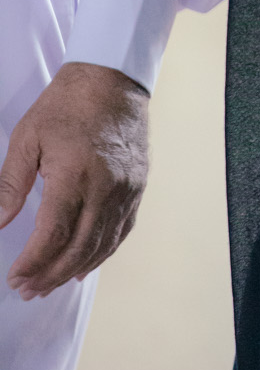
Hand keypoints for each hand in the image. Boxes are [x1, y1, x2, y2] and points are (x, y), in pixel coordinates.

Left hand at [0, 63, 149, 298]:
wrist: (113, 79)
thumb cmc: (65, 105)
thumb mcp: (27, 138)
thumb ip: (11, 184)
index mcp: (74, 173)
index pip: (52, 234)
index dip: (32, 262)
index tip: (14, 278)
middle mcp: (105, 187)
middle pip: (77, 248)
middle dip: (49, 275)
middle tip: (27, 290)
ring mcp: (126, 189)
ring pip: (101, 245)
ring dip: (73, 270)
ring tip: (49, 284)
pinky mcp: (137, 187)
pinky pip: (120, 231)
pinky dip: (101, 254)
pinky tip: (83, 266)